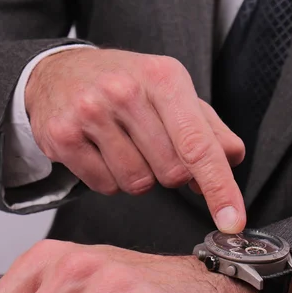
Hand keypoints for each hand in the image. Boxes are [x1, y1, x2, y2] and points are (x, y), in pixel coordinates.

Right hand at [25, 48, 245, 232]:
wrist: (59, 72)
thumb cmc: (123, 83)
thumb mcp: (171, 91)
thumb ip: (207, 128)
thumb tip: (232, 158)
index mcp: (162, 78)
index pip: (198, 145)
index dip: (220, 187)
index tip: (232, 220)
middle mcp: (125, 92)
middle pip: (171, 173)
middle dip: (170, 172)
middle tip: (152, 145)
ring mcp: (90, 114)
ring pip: (138, 184)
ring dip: (139, 176)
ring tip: (123, 144)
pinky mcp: (62, 137)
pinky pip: (105, 186)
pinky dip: (110, 179)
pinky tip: (100, 151)